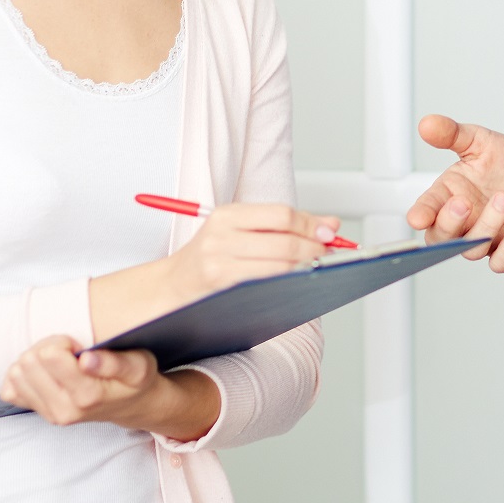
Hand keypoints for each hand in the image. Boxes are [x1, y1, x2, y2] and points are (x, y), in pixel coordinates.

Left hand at [0, 334, 219, 438]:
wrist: (129, 406)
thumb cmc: (134, 381)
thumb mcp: (139, 367)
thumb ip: (114, 363)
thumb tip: (86, 360)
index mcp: (86, 396)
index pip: (49, 355)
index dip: (64, 341)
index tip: (80, 347)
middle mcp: (63, 410)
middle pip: (29, 361)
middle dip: (48, 347)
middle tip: (70, 353)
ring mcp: (48, 414)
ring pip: (16, 373)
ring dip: (36, 359)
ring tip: (60, 362)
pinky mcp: (38, 413)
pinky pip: (10, 389)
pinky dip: (24, 375)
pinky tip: (46, 373)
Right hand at [165, 203, 342, 302]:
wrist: (172, 287)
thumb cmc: (212, 258)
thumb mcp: (240, 232)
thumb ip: (283, 225)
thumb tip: (331, 223)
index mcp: (227, 215)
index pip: (281, 214)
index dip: (311, 225)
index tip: (331, 233)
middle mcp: (221, 235)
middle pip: (284, 241)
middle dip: (315, 249)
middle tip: (329, 255)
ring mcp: (219, 262)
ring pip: (280, 266)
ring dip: (305, 268)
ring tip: (316, 269)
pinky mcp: (221, 287)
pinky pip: (267, 285)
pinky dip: (288, 284)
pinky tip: (297, 283)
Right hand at [406, 114, 503, 273]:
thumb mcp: (482, 144)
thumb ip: (453, 135)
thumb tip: (426, 123)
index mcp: (450, 196)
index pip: (427, 209)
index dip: (421, 214)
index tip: (417, 218)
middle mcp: (463, 222)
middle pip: (441, 237)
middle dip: (449, 223)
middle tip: (464, 203)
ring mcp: (484, 240)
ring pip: (472, 248)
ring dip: (488, 225)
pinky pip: (501, 262)